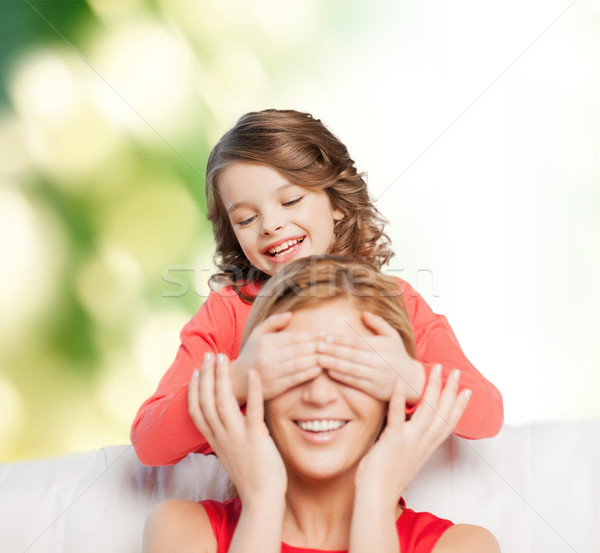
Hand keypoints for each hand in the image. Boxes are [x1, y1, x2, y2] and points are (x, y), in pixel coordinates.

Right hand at [188, 353, 286, 500]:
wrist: (262, 498)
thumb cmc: (251, 474)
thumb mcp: (231, 452)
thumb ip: (225, 435)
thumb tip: (226, 420)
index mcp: (214, 440)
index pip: (196, 410)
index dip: (194, 389)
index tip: (197, 372)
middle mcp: (221, 436)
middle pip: (206, 401)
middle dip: (206, 376)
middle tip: (209, 355)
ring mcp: (236, 437)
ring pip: (222, 402)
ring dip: (222, 378)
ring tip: (224, 358)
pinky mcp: (255, 437)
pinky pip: (252, 410)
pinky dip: (253, 390)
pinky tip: (254, 373)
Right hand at [231, 312, 321, 402]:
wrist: (236, 381)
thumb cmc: (250, 354)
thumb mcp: (256, 334)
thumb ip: (273, 322)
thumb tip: (290, 314)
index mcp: (265, 342)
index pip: (293, 337)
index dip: (311, 335)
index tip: (324, 333)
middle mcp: (267, 357)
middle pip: (299, 350)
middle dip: (317, 345)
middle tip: (332, 343)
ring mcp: (271, 373)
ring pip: (299, 363)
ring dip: (316, 359)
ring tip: (329, 355)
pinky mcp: (275, 387)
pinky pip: (296, 378)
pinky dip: (309, 373)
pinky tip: (319, 369)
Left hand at [316, 311, 424, 402]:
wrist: (412, 380)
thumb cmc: (397, 355)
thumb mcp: (392, 336)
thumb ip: (378, 323)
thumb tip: (363, 313)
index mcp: (384, 346)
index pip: (357, 342)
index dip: (339, 339)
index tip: (324, 335)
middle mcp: (381, 361)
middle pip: (352, 355)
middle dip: (332, 350)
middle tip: (316, 345)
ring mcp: (377, 376)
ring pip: (351, 369)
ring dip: (333, 363)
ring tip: (318, 358)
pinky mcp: (374, 389)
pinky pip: (355, 382)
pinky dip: (341, 377)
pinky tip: (329, 371)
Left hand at [354, 365, 469, 507]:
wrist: (376, 497)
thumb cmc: (385, 478)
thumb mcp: (405, 457)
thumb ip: (412, 441)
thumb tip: (410, 428)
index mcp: (426, 447)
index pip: (448, 423)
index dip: (459, 406)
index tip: (467, 390)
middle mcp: (422, 443)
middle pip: (442, 413)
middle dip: (450, 390)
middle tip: (455, 371)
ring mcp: (409, 441)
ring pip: (428, 410)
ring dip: (433, 387)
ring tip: (436, 369)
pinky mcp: (393, 440)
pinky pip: (397, 414)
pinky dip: (398, 396)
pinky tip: (399, 379)